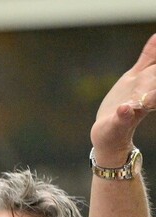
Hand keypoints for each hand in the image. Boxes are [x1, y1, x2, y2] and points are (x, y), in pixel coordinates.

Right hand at [91, 33, 155, 158]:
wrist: (111, 131)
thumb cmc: (114, 132)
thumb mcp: (116, 127)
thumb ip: (122, 118)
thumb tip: (125, 109)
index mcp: (144, 103)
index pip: (155, 93)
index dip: (153, 92)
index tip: (150, 85)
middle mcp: (147, 91)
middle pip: (155, 76)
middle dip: (155, 69)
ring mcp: (142, 83)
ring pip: (154, 67)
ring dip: (154, 55)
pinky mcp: (134, 78)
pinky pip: (145, 61)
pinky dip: (150, 50)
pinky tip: (154, 37)